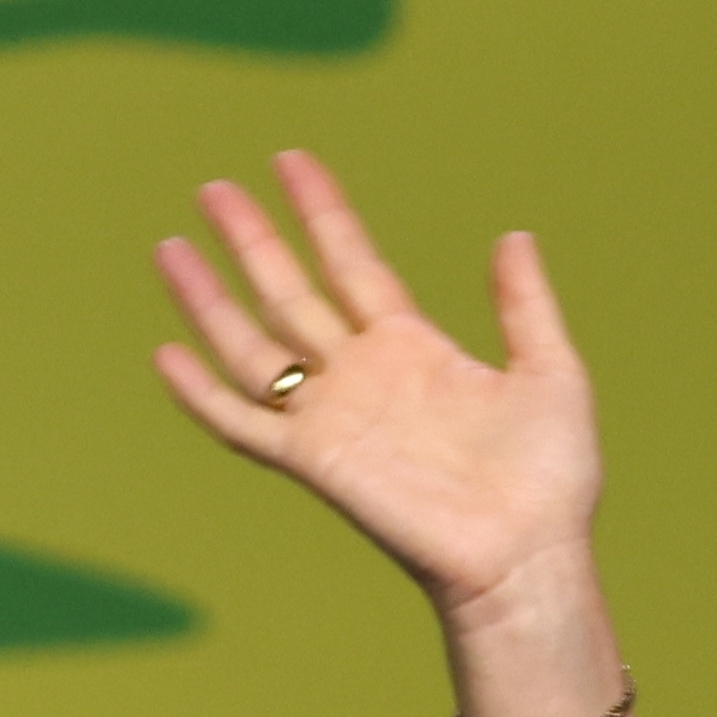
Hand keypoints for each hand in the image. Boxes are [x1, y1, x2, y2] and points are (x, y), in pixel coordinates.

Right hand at [152, 150, 600, 622]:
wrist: (527, 555)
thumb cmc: (549, 479)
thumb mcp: (550, 370)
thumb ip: (524, 304)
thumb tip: (514, 235)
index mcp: (412, 348)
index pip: (352, 263)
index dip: (322, 212)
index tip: (290, 161)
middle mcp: (361, 376)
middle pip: (290, 291)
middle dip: (251, 239)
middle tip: (212, 187)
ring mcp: (332, 418)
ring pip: (251, 345)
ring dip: (209, 299)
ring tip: (170, 247)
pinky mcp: (315, 462)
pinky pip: (243, 423)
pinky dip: (200, 393)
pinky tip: (165, 354)